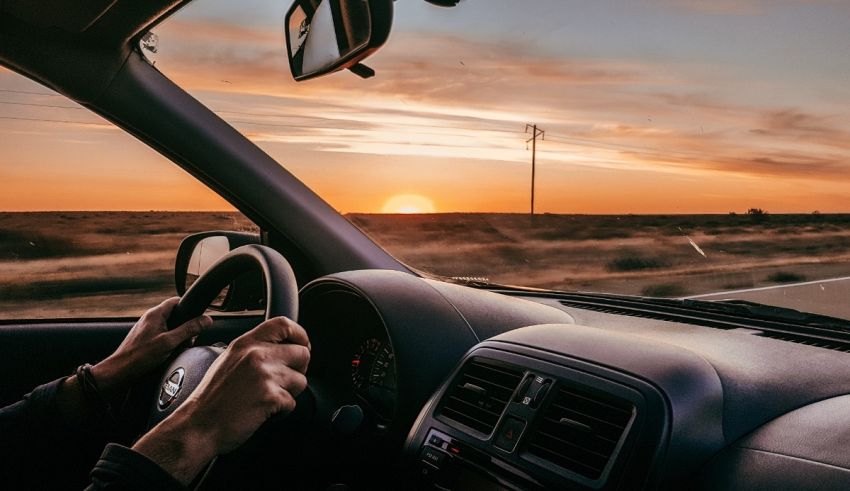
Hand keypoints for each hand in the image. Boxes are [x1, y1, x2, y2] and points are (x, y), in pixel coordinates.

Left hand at [91, 297, 212, 392]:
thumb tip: (206, 320)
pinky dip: (169, 342)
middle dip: (185, 326)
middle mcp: (150, 318)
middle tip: (188, 339)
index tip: (197, 319)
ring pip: (169, 326)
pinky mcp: (144, 338)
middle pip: (175, 314)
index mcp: (155, 314)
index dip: (189, 308)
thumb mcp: (170, 342)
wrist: (120, 370)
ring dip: (177, 336)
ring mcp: (146, 328)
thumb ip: (189, 329)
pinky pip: (162, 334)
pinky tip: (169, 353)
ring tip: (178, 348)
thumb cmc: (140, 357)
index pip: (176, 301)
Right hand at [132, 316, 310, 484]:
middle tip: (282, 382)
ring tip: (267, 398)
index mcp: (246, 343)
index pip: (284, 324)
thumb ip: (255, 350)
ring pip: (301, 380)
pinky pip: (293, 402)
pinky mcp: (270, 397)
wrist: (198, 426)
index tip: (302, 347)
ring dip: (289, 393)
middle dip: (298, 370)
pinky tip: (263, 411)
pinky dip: (282, 411)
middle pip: (302, 353)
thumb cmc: (212, 398)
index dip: (300, 335)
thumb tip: (284, 348)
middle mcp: (257, 355)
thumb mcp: (229, 360)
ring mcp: (265, 375)